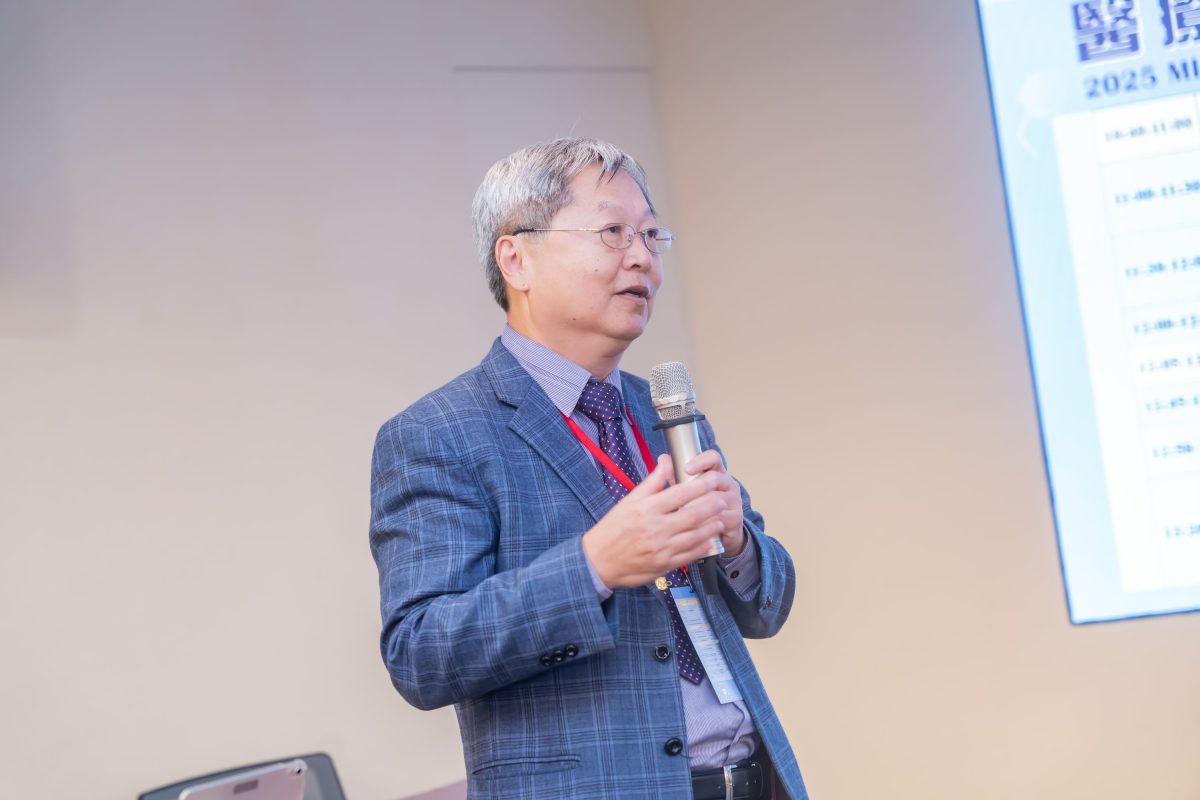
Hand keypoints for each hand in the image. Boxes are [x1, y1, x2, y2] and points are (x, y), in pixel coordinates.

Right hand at [582, 455, 727, 588]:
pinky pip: (690, 555)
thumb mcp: (629, 501)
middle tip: (723, 496)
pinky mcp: (664, 565)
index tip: (713, 478)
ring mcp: (661, 548)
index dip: (701, 485)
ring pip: (695, 535)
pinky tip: (710, 538)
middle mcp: (655, 528)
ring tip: (721, 516)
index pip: (680, 494)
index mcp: (646, 509)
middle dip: (712, 504)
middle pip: (692, 514)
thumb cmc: (613, 528)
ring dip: (711, 525)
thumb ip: (652, 482)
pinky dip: (703, 546)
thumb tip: (667, 461)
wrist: (598, 561)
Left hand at [684, 450, 745, 556]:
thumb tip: (663, 459)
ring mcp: (734, 500)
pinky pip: (720, 517)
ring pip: (715, 499)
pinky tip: (691, 525)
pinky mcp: (736, 517)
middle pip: (714, 478)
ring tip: (680, 512)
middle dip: (695, 488)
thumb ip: (676, 474)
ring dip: (697, 506)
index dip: (701, 461)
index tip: (686, 468)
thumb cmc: (699, 506)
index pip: (713, 458)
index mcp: (717, 471)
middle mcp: (728, 483)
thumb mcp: (688, 489)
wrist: (717, 531)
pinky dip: (704, 521)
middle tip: (679, 497)